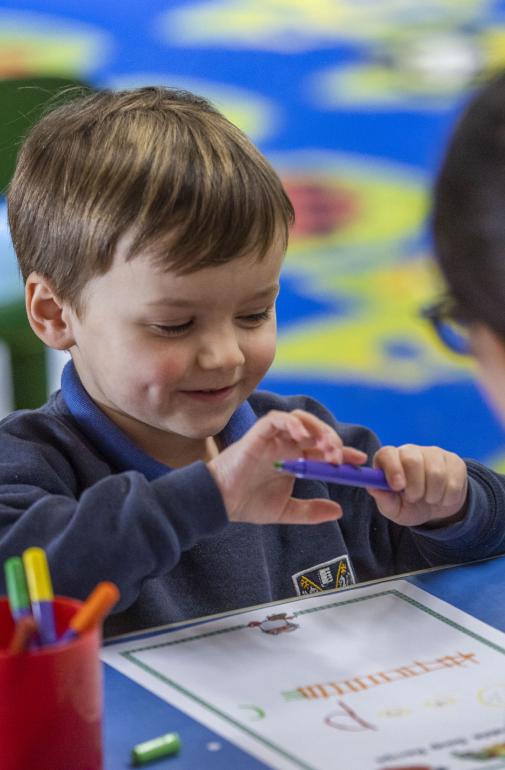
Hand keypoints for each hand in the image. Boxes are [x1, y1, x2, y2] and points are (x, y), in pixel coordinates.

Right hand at [208, 409, 366, 524]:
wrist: (221, 503)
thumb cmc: (248, 504)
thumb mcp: (286, 511)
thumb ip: (311, 511)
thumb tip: (339, 511)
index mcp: (294, 459)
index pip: (324, 449)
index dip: (344, 452)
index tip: (360, 462)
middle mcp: (286, 445)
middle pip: (317, 431)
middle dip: (332, 440)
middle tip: (339, 457)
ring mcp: (273, 437)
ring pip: (300, 419)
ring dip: (317, 429)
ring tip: (325, 447)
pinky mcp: (258, 433)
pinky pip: (277, 419)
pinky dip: (291, 423)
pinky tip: (301, 435)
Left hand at [368, 444, 467, 527]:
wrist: (437, 508)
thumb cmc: (409, 505)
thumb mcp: (394, 509)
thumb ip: (384, 500)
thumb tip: (374, 488)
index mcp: (389, 459)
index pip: (387, 454)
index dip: (392, 469)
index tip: (397, 487)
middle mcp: (410, 451)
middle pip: (413, 460)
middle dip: (415, 487)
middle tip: (414, 498)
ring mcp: (433, 453)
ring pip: (436, 472)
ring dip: (432, 495)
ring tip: (428, 499)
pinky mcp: (453, 461)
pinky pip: (454, 480)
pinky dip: (448, 497)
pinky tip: (443, 497)